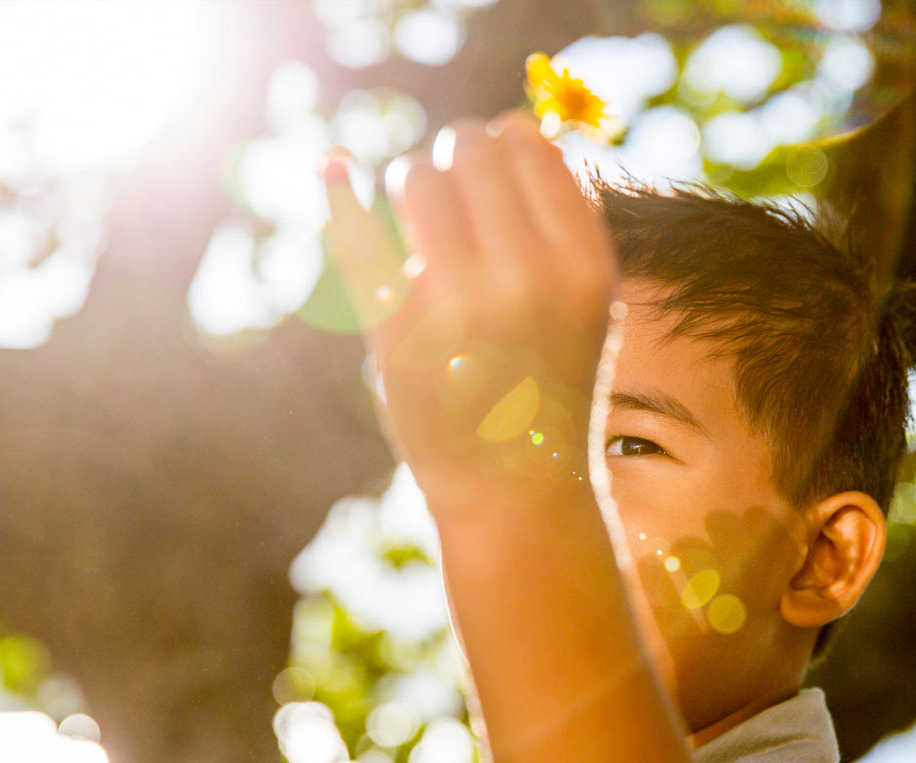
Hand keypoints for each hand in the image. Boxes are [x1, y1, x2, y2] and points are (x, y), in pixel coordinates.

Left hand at [325, 111, 618, 511]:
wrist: (518, 490)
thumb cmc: (549, 381)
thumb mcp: (585, 302)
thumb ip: (561, 218)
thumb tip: (512, 120)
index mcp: (585, 265)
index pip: (529, 145)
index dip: (500, 140)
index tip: (488, 164)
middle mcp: (530, 279)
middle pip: (470, 151)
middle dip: (452, 158)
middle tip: (447, 193)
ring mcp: (461, 306)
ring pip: (419, 179)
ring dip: (411, 183)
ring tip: (419, 218)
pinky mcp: (398, 333)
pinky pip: (358, 234)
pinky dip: (339, 192)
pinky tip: (330, 166)